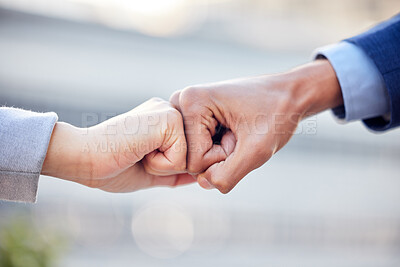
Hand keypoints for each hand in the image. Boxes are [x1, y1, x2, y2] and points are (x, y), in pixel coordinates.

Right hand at [42, 98, 193, 191]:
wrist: (83, 158)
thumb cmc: (111, 166)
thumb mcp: (150, 171)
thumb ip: (175, 172)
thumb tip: (197, 176)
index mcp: (164, 121)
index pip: (188, 154)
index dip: (166, 167)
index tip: (138, 157)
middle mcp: (169, 111)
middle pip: (193, 158)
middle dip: (166, 168)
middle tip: (137, 155)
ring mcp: (170, 112)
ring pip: (189, 159)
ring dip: (162, 166)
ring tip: (137, 152)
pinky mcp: (169, 119)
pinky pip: (181, 159)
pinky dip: (159, 165)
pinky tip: (138, 151)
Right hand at [170, 60, 342, 192]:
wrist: (289, 94)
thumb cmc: (276, 114)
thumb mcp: (257, 150)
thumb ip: (228, 174)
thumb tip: (203, 183)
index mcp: (190, 102)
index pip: (192, 161)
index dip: (222, 158)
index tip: (240, 136)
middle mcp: (181, 102)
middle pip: (189, 159)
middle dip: (218, 156)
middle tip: (239, 134)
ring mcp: (185, 109)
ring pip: (193, 156)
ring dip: (218, 152)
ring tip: (237, 131)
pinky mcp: (193, 115)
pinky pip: (198, 149)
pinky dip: (217, 147)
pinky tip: (231, 131)